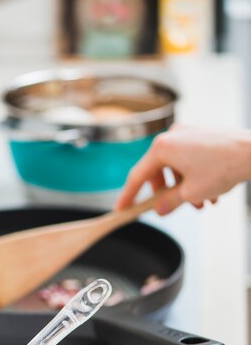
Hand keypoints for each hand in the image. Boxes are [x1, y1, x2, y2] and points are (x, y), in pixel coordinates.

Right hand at [115, 125, 250, 214]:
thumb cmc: (223, 167)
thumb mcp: (191, 193)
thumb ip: (170, 202)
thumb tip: (160, 209)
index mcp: (162, 148)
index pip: (137, 176)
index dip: (128, 196)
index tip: (121, 209)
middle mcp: (172, 136)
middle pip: (158, 173)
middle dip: (167, 194)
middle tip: (175, 209)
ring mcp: (187, 134)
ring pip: (176, 169)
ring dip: (184, 189)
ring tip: (202, 204)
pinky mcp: (200, 136)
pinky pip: (188, 161)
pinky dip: (194, 178)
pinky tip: (209, 192)